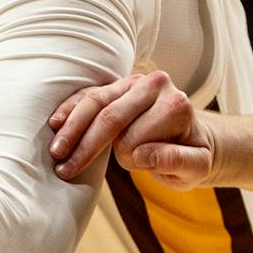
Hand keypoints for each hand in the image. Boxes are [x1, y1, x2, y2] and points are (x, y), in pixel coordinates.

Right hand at [47, 70, 216, 187]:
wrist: (188, 136)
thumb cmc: (191, 155)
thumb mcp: (197, 167)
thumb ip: (179, 161)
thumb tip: (144, 155)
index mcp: (176, 105)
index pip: (139, 135)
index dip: (130, 157)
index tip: (134, 169)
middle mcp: (154, 85)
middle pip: (111, 116)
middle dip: (86, 145)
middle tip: (65, 170)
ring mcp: (132, 82)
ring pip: (94, 102)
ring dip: (72, 129)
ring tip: (56, 153)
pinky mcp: (116, 86)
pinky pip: (88, 95)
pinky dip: (70, 109)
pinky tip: (54, 124)